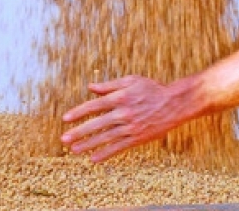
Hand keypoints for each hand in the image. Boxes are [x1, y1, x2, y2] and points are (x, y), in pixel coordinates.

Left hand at [60, 75, 192, 162]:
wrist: (174, 104)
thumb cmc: (152, 89)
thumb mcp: (131, 81)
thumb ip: (110, 86)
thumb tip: (91, 87)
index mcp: (120, 97)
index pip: (94, 106)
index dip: (79, 112)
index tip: (65, 119)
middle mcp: (123, 113)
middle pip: (97, 124)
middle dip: (79, 132)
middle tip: (64, 139)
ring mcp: (130, 127)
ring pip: (105, 137)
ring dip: (89, 145)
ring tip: (74, 151)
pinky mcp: (138, 137)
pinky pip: (119, 147)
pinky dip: (106, 153)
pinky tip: (94, 158)